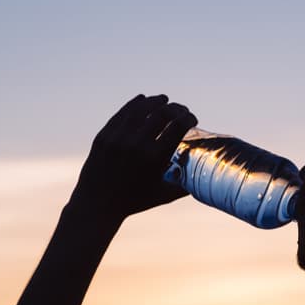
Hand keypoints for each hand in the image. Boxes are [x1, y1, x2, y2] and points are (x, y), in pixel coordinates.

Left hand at [67, 94, 197, 221]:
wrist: (97, 205)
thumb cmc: (135, 201)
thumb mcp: (164, 195)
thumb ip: (185, 185)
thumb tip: (207, 176)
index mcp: (155, 159)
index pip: (178, 126)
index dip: (189, 118)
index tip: (193, 118)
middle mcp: (137, 145)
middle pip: (162, 113)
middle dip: (176, 108)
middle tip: (181, 110)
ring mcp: (118, 138)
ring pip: (141, 109)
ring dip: (156, 101)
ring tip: (164, 100)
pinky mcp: (104, 135)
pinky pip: (123, 113)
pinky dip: (136, 104)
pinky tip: (143, 100)